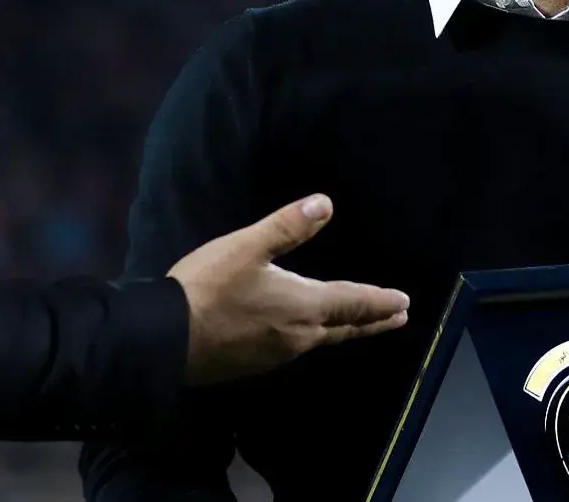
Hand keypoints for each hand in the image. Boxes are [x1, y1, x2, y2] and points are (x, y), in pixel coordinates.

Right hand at [167, 194, 409, 385]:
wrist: (164, 340)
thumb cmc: (209, 288)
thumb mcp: (248, 246)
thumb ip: (288, 226)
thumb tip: (326, 204)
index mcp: (303, 306)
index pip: (353, 303)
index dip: (380, 301)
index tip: (404, 303)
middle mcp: (298, 336)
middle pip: (344, 327)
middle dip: (373, 321)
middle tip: (399, 318)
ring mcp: (276, 354)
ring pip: (321, 340)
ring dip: (345, 330)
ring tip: (358, 325)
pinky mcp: (253, 364)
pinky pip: (296, 349)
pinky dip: (315, 338)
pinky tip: (306, 336)